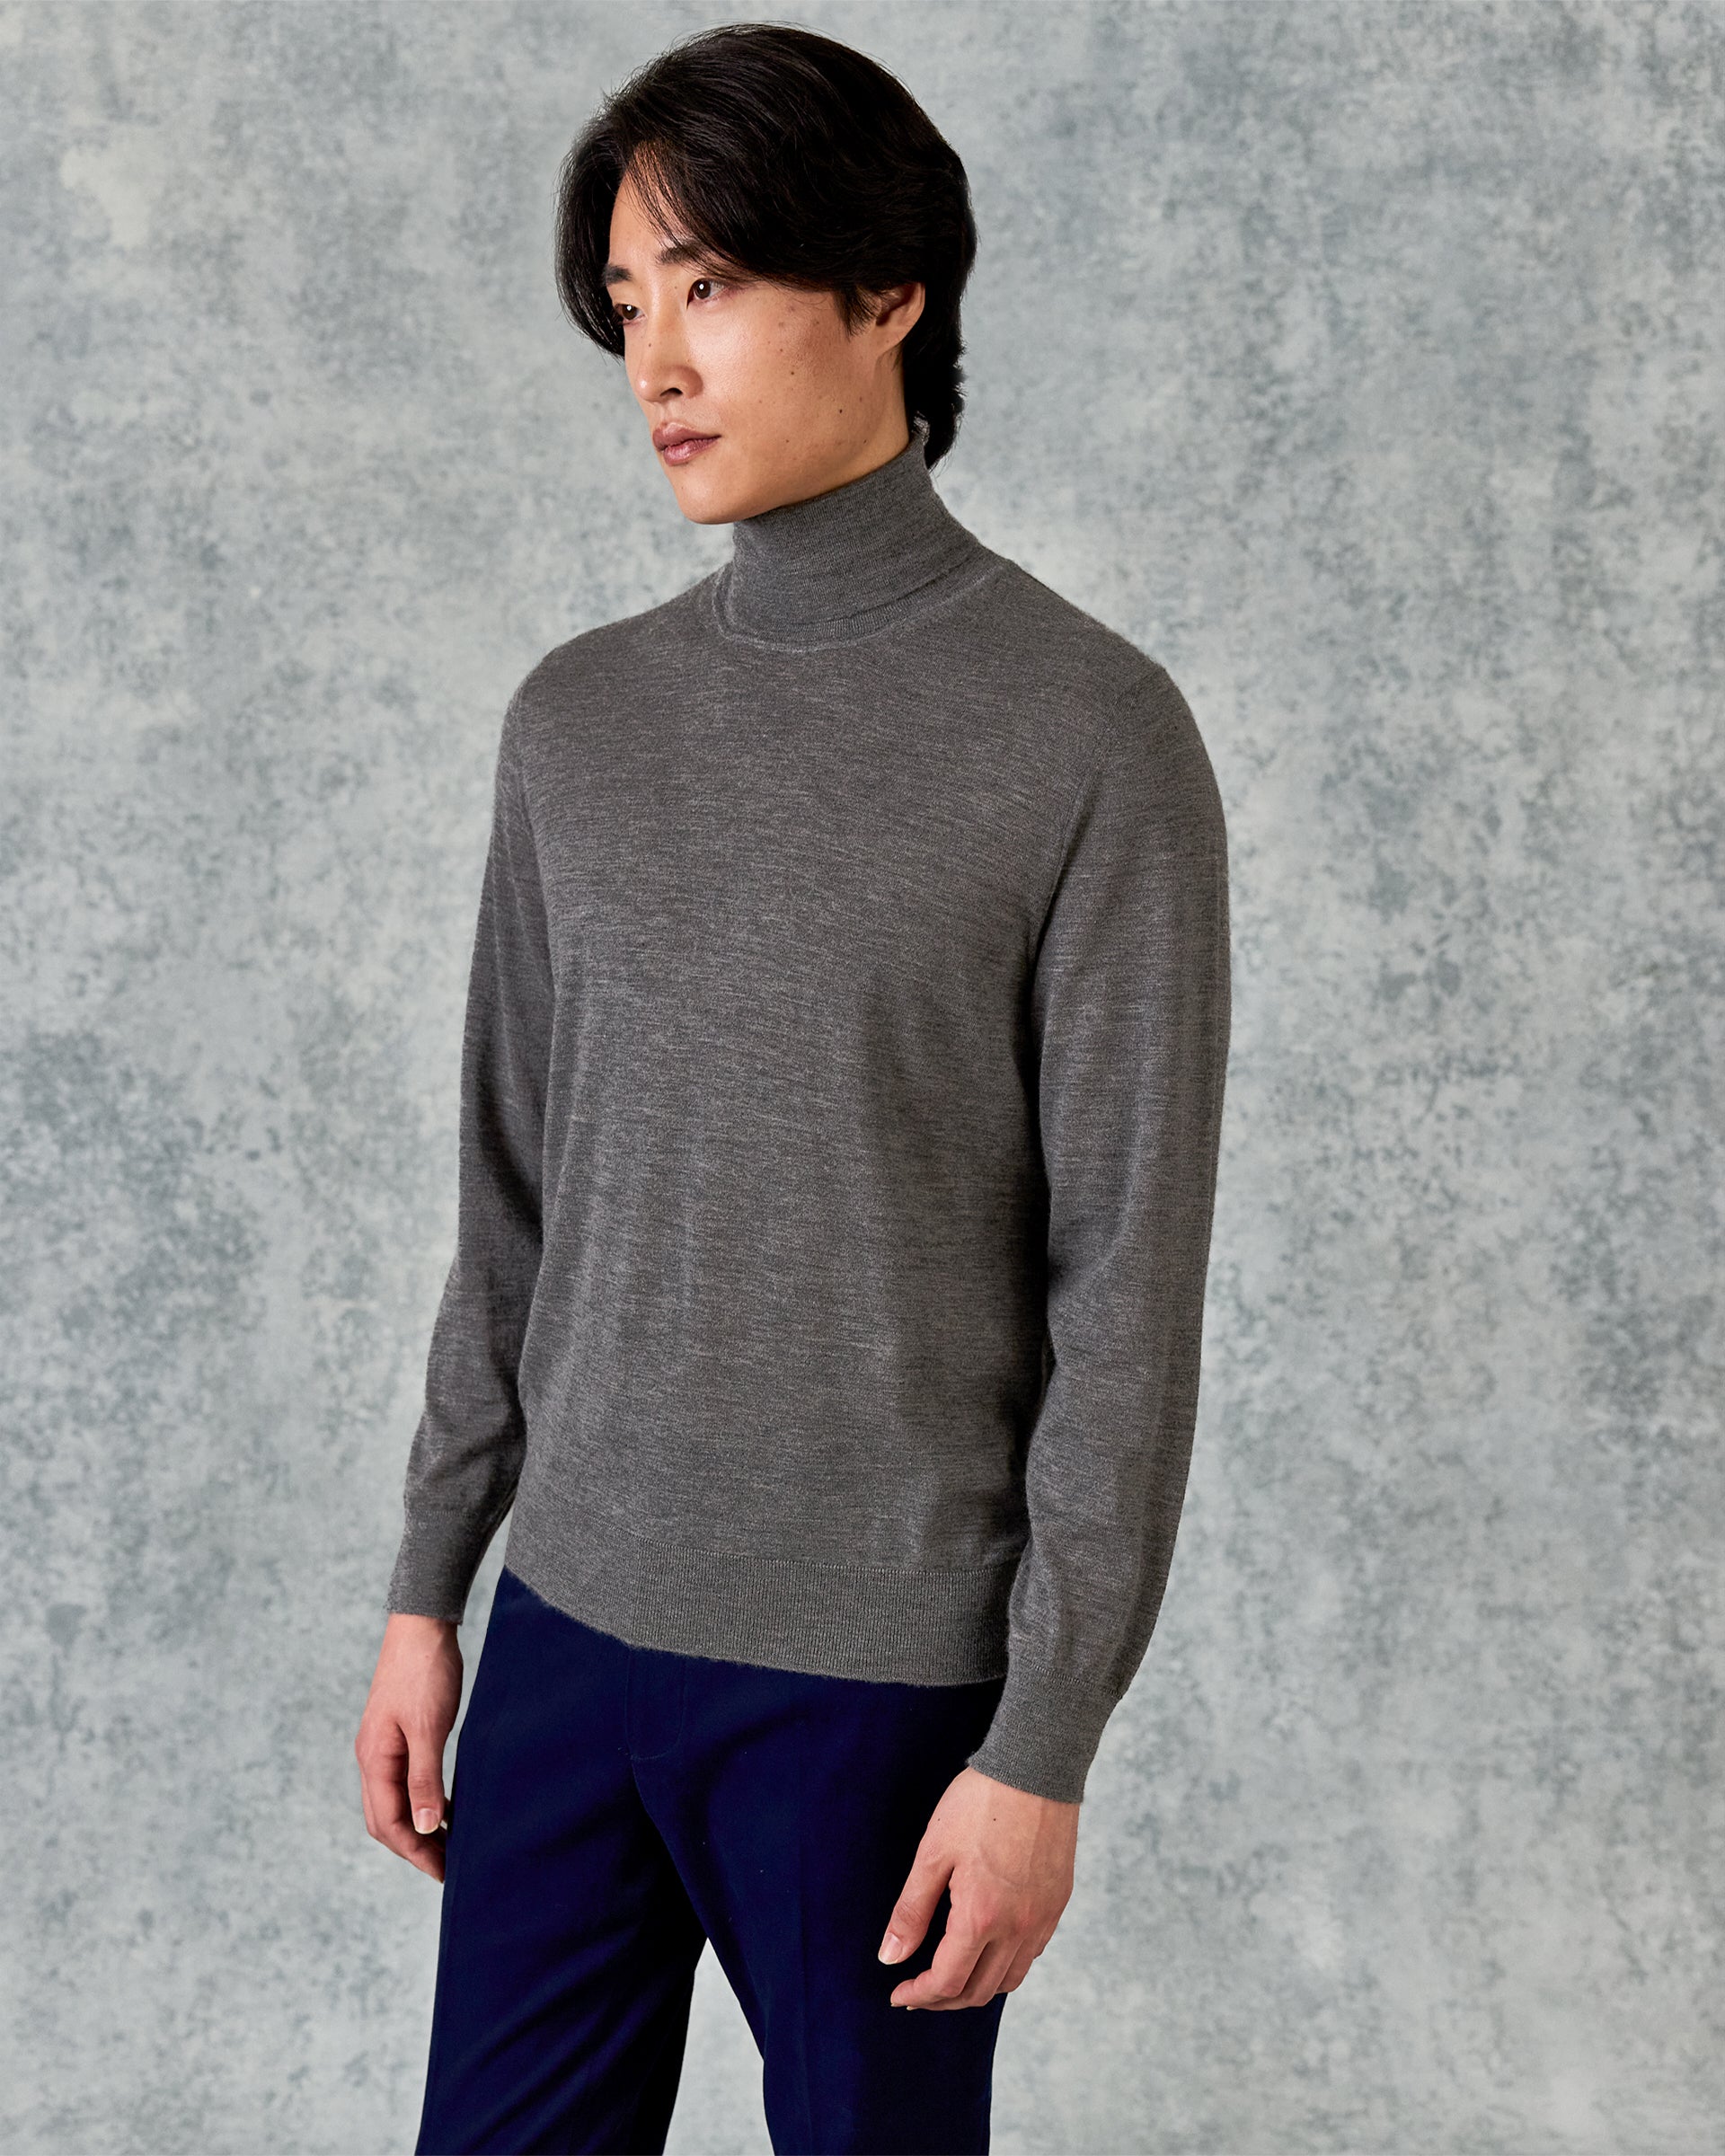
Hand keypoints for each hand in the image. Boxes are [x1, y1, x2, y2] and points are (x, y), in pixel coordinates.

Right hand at [354, 1613, 462, 1880]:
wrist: (424, 1624)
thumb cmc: (426, 1672)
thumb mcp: (428, 1728)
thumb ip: (424, 1778)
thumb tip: (424, 1829)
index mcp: (374, 1759)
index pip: (388, 1824)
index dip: (415, 1853)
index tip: (445, 1873)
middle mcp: (372, 1757)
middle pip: (385, 1820)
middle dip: (414, 1848)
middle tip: (448, 1868)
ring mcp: (383, 1745)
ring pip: (394, 1802)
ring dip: (418, 1827)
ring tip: (450, 1845)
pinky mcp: (399, 1734)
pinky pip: (405, 1781)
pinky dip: (422, 1801)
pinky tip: (446, 1807)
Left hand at [877, 1765, 1078, 2008]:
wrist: (1035, 1768)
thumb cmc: (979, 1803)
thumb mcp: (933, 1852)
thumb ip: (911, 1910)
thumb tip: (890, 1957)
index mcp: (981, 1917)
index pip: (948, 1982)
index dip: (919, 1995)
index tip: (898, 1994)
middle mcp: (1018, 1928)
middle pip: (979, 1991)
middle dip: (944, 1999)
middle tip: (918, 1990)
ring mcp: (1042, 1918)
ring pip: (1010, 1979)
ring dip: (976, 1987)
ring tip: (950, 1976)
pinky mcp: (1057, 1903)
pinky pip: (1031, 1953)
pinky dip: (1006, 1965)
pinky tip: (987, 1947)